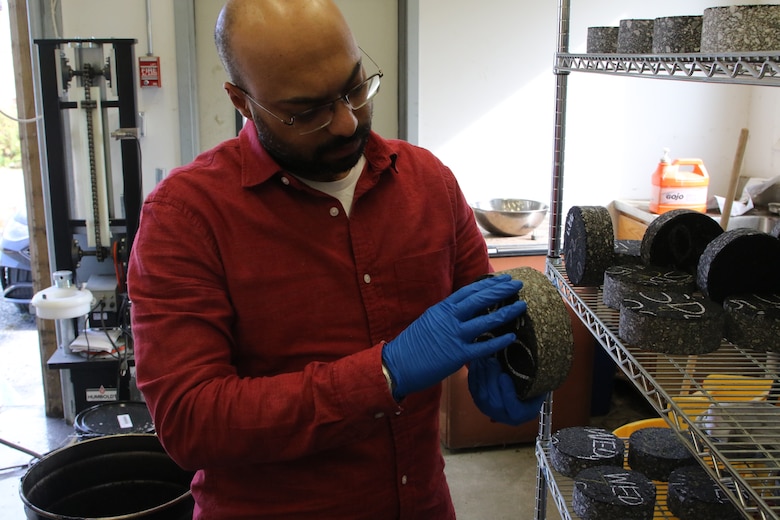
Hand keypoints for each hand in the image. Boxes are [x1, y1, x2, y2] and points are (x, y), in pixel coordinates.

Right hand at [382, 274, 525, 399]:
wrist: (397, 365)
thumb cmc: (411, 345)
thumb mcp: (428, 321)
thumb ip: (446, 315)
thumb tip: (464, 311)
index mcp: (442, 309)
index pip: (469, 291)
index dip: (488, 284)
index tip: (502, 279)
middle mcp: (449, 318)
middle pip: (480, 300)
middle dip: (500, 291)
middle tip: (517, 285)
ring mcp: (454, 336)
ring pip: (485, 320)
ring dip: (506, 312)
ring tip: (521, 306)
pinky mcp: (457, 355)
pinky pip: (483, 347)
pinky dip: (498, 342)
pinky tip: (512, 337)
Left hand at [468, 356, 544, 424]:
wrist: (518, 392)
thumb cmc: (530, 389)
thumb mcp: (538, 387)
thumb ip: (536, 381)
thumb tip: (539, 365)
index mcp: (521, 414)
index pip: (514, 408)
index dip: (508, 392)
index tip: (504, 376)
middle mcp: (503, 415)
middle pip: (494, 401)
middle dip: (492, 378)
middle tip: (492, 360)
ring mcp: (488, 409)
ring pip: (481, 394)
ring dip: (482, 374)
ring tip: (484, 357)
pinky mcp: (477, 400)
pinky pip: (473, 388)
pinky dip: (474, 374)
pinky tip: (477, 361)